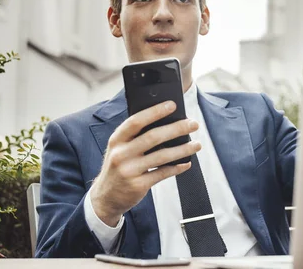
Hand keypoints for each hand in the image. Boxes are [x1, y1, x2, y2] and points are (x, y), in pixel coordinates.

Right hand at [90, 101, 200, 225]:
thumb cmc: (118, 167)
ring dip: (183, 149)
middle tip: (193, 124)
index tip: (172, 105)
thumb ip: (136, 137)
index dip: (155, 111)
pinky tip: (186, 163)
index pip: (136, 121)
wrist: (106, 197)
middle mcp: (121, 154)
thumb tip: (166, 122)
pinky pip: (163, 173)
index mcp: (117, 140)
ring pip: (162, 156)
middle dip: (176, 128)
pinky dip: (177, 167)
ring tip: (197, 144)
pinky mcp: (138, 185)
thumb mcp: (120, 149)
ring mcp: (129, 170)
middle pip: (153, 137)